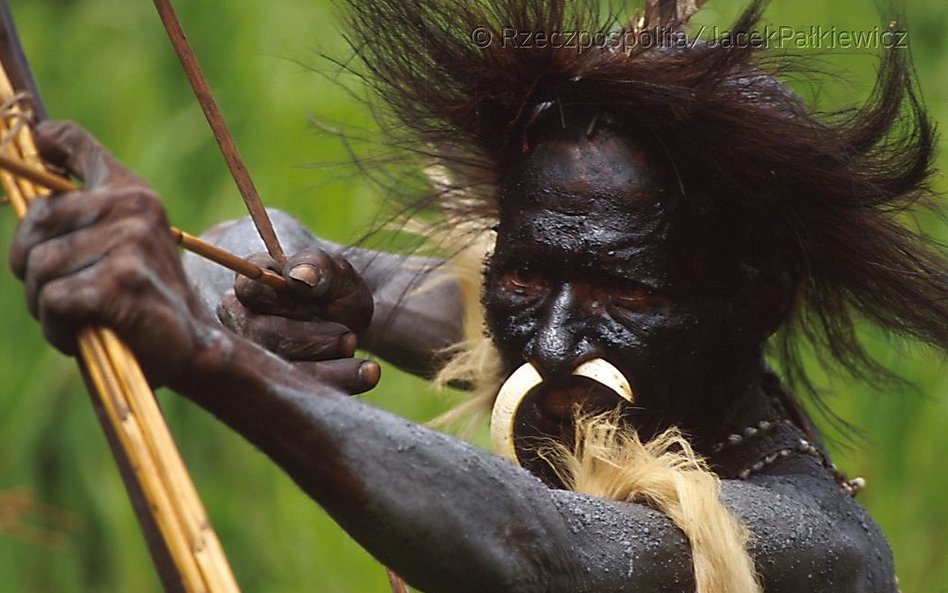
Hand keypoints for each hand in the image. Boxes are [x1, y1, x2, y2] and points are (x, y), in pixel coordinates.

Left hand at [8, 121, 206, 386]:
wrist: (192, 345)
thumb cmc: (148, 295)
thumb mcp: (128, 236)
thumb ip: (90, 196)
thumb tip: (41, 138)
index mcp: (134, 194)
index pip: (78, 146)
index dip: (48, 142)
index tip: (38, 143)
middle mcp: (133, 209)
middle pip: (35, 223)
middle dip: (33, 267)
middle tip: (65, 291)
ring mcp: (128, 244)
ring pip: (39, 268)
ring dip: (46, 304)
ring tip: (82, 317)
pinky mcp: (118, 283)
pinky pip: (53, 301)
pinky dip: (58, 328)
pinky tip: (84, 333)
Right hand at [217, 250, 379, 392]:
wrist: (354, 319)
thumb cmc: (335, 289)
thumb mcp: (336, 272)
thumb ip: (317, 266)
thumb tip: (299, 276)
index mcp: (249, 287)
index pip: (251, 290)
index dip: (286, 298)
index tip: (320, 299)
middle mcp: (242, 324)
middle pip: (263, 336)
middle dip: (310, 339)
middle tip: (348, 337)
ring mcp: (256, 358)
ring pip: (281, 369)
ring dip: (326, 365)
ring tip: (355, 348)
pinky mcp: (278, 386)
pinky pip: (301, 393)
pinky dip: (339, 382)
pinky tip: (368, 372)